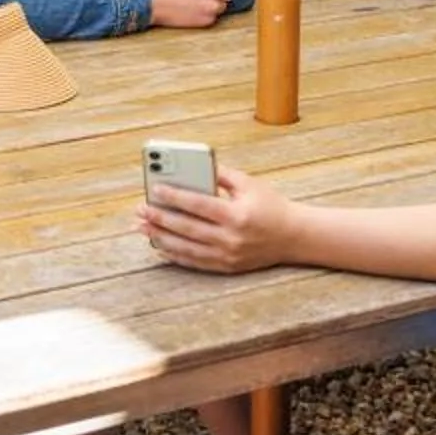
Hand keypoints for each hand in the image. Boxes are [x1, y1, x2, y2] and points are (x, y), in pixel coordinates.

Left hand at [140, 164, 294, 273]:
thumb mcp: (249, 184)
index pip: (198, 204)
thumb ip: (221, 175)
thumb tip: (193, 167)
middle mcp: (231, 238)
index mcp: (237, 214)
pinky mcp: (226, 267)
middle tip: (140, 210)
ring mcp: (227, 255)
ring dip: (160, 237)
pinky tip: (159, 244)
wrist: (294, 237)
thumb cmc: (271, 206)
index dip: (174, 196)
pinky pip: (194, 262)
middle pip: (187, 227)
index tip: (155, 189)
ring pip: (186, 247)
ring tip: (142, 228)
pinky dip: (174, 253)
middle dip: (160, 218)